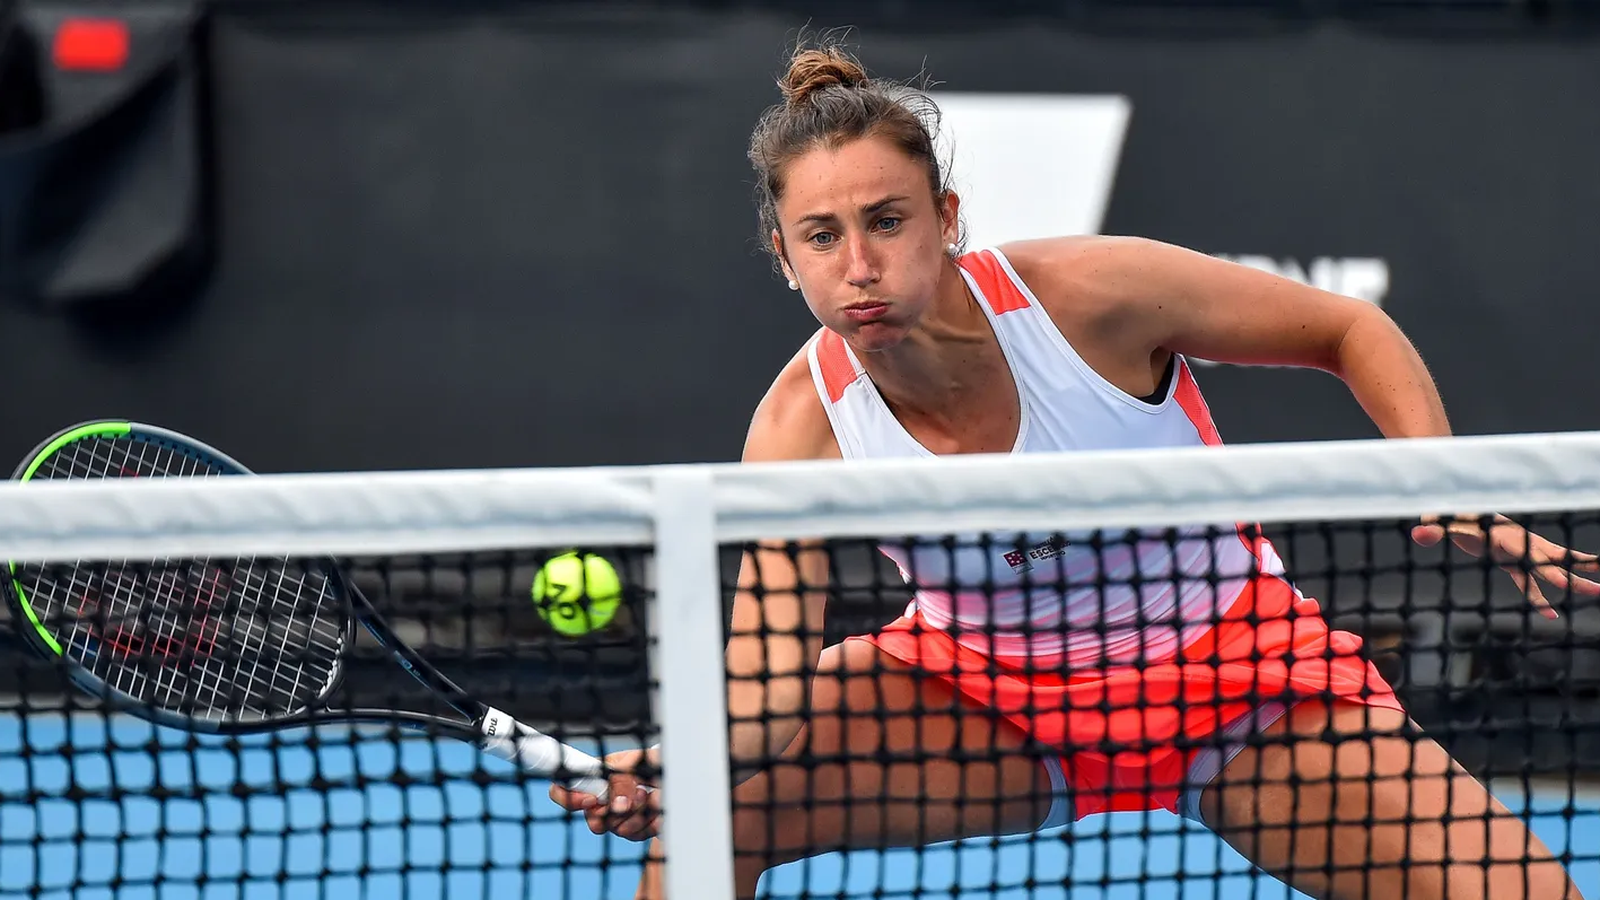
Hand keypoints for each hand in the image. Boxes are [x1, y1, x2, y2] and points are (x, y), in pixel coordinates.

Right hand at [548, 746, 661, 841]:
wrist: (685, 777)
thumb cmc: (660, 761)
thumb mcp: (641, 761)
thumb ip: (623, 779)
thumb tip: (617, 805)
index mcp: (599, 774)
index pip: (564, 789)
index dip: (570, 798)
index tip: (591, 800)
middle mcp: (605, 797)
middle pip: (593, 820)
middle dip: (616, 811)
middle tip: (639, 794)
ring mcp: (620, 816)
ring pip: (617, 829)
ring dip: (639, 814)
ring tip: (653, 795)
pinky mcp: (637, 829)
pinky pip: (636, 835)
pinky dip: (651, 822)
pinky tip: (660, 810)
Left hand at [1412, 514, 1599, 617]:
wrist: (1459, 507)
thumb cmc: (1450, 513)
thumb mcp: (1441, 521)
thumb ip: (1433, 528)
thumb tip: (1418, 534)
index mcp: (1504, 535)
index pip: (1526, 552)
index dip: (1538, 565)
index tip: (1558, 581)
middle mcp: (1518, 542)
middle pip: (1550, 562)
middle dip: (1573, 575)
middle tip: (1597, 588)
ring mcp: (1519, 550)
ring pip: (1551, 568)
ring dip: (1573, 580)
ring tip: (1597, 591)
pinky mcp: (1511, 560)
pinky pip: (1531, 581)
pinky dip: (1541, 597)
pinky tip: (1552, 614)